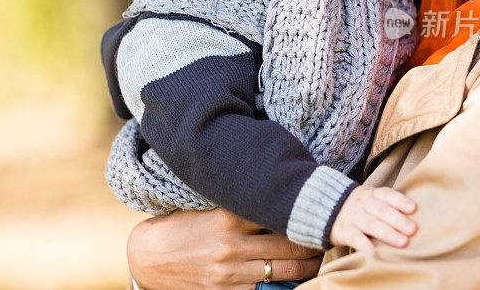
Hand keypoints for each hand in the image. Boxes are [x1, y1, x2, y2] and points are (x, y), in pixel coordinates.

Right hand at [127, 208, 322, 288]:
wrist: (146, 258)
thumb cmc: (179, 227)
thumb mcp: (207, 208)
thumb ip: (240, 206)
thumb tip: (276, 199)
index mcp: (228, 217)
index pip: (278, 214)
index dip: (303, 215)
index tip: (322, 211)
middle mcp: (231, 247)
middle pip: (290, 247)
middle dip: (315, 245)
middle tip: (332, 238)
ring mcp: (229, 274)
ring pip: (285, 272)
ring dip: (308, 267)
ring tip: (323, 260)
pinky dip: (282, 284)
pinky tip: (296, 280)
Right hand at [329, 186, 417, 250]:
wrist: (324, 208)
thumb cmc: (359, 208)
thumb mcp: (370, 199)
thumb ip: (387, 204)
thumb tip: (416, 214)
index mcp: (371, 194)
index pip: (386, 194)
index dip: (400, 201)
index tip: (413, 208)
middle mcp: (362, 203)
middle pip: (381, 210)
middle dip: (398, 220)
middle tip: (413, 230)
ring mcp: (352, 216)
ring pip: (370, 223)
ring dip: (387, 233)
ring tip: (402, 242)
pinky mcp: (343, 230)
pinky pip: (354, 237)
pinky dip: (364, 244)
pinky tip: (374, 251)